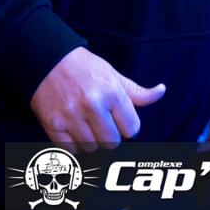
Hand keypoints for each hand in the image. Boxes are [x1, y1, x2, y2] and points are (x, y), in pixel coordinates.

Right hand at [30, 47, 165, 151]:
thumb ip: (136, 91)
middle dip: (109, 135)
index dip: (127, 126)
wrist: (48, 58)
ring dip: (91, 140)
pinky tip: (73, 129)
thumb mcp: (113, 74)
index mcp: (111, 91)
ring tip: (86, 123)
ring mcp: (71, 116)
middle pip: (112, 142)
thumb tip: (161, 91)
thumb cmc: (84, 67)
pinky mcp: (53, 125)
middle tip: (101, 122)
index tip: (119, 119)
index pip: (132, 129)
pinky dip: (74, 144)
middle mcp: (92, 104)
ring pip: (92, 148)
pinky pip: (72, 150)